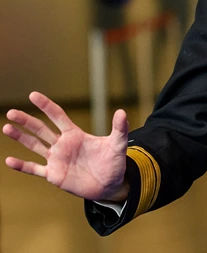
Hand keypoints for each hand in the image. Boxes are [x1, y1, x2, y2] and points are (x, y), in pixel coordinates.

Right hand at [3, 92, 129, 201]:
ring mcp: (56, 159)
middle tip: (11, 112)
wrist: (110, 184)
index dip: (46, 105)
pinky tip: (9, 160)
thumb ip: (119, 128)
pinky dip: (22, 166)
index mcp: (75, 134)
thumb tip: (122, 112)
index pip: (58, 116)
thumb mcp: (118, 144)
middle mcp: (63, 145)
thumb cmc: (113, 162)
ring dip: (21, 138)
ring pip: (34, 146)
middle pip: (41, 129)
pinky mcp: (54, 175)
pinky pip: (35, 169)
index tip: (33, 95)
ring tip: (6, 127)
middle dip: (26, 120)